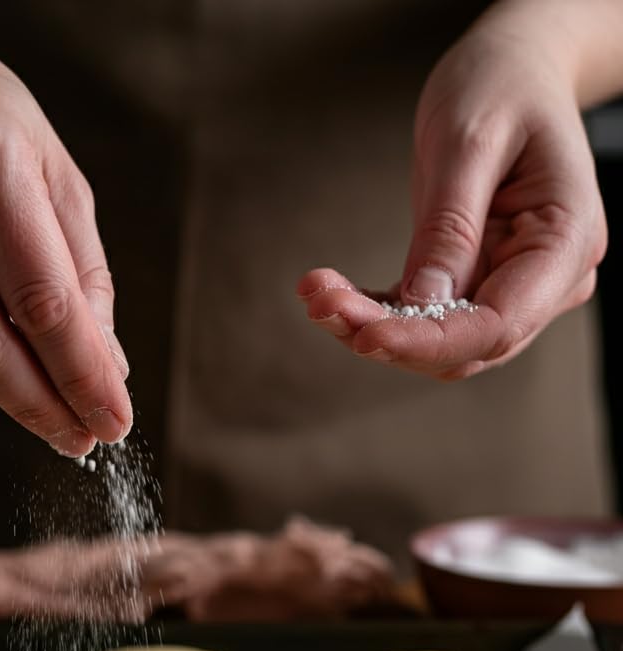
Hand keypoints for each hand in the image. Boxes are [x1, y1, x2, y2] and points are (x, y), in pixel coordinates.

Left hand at [297, 17, 606, 379]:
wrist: (509, 73)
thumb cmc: (500, 90)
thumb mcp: (469, 145)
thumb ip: (450, 229)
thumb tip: (424, 304)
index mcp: (566, 244)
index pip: (498, 325)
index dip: (430, 341)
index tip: (365, 334)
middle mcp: (546, 280)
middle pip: (464, 344)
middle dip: (388, 334)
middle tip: (320, 301)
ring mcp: (509, 286)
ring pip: (436, 340)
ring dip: (370, 326)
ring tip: (316, 291)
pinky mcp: (470, 283)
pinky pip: (418, 316)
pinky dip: (372, 310)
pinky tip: (328, 289)